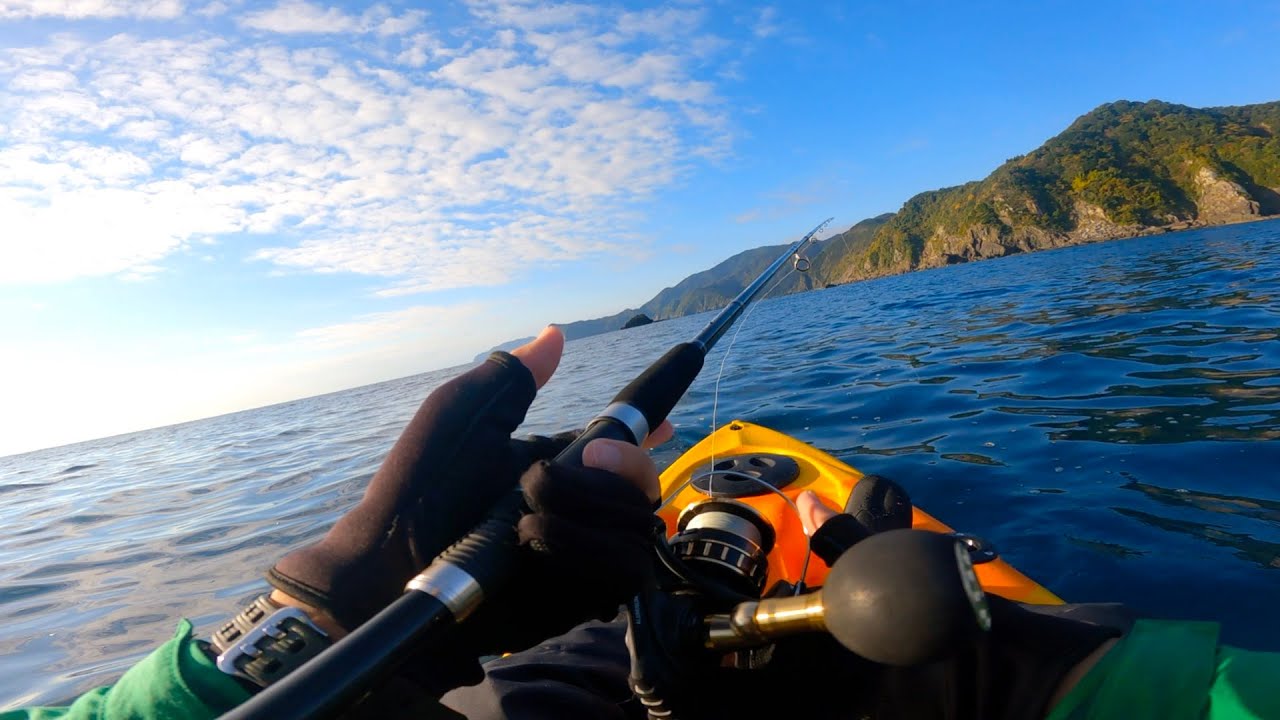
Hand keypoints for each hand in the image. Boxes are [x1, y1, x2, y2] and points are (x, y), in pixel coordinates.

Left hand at [267, 325, 669, 634]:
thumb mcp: (462, 416)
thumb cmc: (420, 489)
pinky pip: (624, 567)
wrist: (398, 567)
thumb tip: (554, 333)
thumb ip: (510, 375)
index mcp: (554, 463)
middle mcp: (578, 507)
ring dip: (586, 506)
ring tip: (531, 511)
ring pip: (638, 521)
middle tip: (587, 454)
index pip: (618, 445)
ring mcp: (585, 551)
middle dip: (623, 462)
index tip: (663, 421)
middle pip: (642, 480)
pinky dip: (582, 546)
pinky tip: (540, 543)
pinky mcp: (586, 595)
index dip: (645, 429)